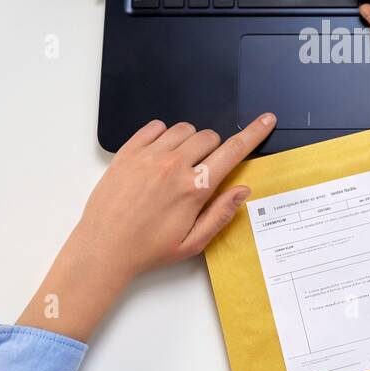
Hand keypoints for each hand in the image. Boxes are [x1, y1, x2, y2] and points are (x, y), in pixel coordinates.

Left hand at [17, 113, 274, 340]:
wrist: (103, 248)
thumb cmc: (148, 250)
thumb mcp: (193, 243)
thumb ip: (221, 214)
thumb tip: (243, 189)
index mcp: (195, 188)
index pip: (233, 151)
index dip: (253, 133)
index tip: (266, 120)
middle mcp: (174, 166)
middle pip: (209, 137)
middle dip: (213, 149)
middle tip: (201, 170)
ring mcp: (149, 156)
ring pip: (184, 129)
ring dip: (189, 141)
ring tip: (178, 163)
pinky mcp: (128, 152)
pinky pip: (155, 127)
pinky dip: (163, 135)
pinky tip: (159, 155)